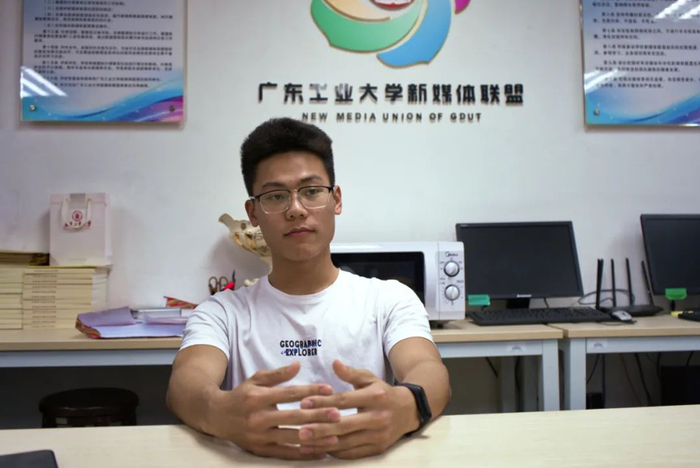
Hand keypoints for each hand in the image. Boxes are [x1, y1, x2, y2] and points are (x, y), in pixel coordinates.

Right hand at [205, 361, 340, 459]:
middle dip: (317, 416)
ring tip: (335, 436)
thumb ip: (278, 374)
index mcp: (259, 397)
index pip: (289, 394)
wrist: (216, 416)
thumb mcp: (256, 379)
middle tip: (338, 414)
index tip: (328, 390)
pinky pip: (285, 454)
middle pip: (293, 417)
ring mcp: (259, 436)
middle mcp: (258, 418)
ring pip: (291, 438)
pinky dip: (303, 453)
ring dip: (315, 438)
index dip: (310, 391)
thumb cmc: (241, 395)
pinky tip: (320, 452)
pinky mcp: (260, 450)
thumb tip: (298, 365)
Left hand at [296, 360, 419, 458]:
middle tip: (299, 430)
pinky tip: (320, 449)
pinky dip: (335, 452)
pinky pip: (353, 453)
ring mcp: (378, 435)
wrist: (409, 410)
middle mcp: (378, 417)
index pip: (344, 401)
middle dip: (320, 428)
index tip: (303, 403)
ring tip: (304, 443)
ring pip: (346, 442)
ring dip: (324, 443)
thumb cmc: (382, 392)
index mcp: (375, 396)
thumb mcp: (369, 378)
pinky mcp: (378, 448)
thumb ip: (350, 372)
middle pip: (343, 425)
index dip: (323, 402)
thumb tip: (334, 363)